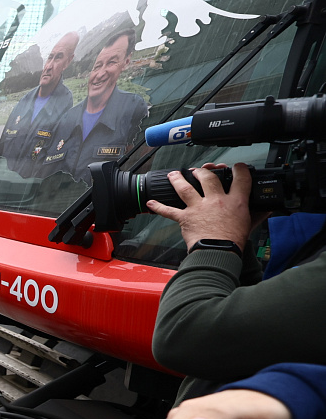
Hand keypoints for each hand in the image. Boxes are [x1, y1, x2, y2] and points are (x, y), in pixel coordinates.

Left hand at [144, 162, 260, 250]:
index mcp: (235, 201)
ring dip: (177, 179)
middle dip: (203, 171)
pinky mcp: (185, 218)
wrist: (219, 251)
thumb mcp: (250, 224)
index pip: (241, 179)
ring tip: (173, 174)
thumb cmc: (234, 240)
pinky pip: (168, 210)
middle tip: (199, 171)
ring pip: (185, 188)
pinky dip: (158, 207)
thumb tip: (268, 208)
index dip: (239, 169)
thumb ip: (258, 214)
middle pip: (208, 178)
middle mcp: (215, 200)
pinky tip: (150, 202)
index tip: (237, 166)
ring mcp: (198, 207)